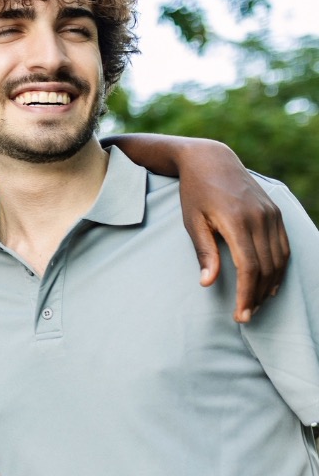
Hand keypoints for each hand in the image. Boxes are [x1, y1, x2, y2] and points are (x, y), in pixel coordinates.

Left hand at [177, 142, 289, 321]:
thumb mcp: (192, 221)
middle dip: (257, 296)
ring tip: (255, 304)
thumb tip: (207, 283)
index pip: (249, 267)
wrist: (211, 159)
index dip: (246, 294)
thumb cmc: (195, 192)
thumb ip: (204, 252)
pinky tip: (269, 283)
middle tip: (245, 316)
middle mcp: (260, 218)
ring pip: (279, 259)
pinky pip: (283, 246)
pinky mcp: (276, 212)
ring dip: (270, 285)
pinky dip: (279, 267)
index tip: (239, 315)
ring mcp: (271, 214)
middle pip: (267, 267)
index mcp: (237, 221)